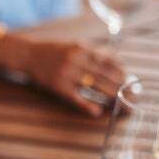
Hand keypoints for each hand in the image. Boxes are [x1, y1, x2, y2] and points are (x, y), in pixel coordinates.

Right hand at [0, 31, 127, 115]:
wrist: (27, 55)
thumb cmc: (53, 51)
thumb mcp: (73, 46)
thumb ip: (91, 53)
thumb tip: (114, 62)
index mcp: (81, 48)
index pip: (107, 60)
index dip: (120, 70)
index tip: (129, 78)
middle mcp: (75, 60)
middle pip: (104, 74)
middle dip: (119, 85)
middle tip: (130, 93)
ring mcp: (66, 74)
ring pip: (94, 86)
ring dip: (109, 95)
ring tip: (119, 103)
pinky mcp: (58, 87)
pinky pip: (77, 98)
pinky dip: (88, 106)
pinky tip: (97, 111)